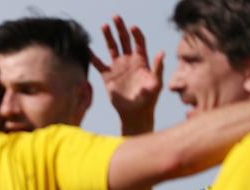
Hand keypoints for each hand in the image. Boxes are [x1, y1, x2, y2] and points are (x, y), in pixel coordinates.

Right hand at [92, 15, 163, 132]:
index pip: (139, 42)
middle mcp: (130, 61)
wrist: (134, 113)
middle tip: (115, 17)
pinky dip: (93, 57)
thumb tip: (161, 52)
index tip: (132, 27)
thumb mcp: (156, 84)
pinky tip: (87, 49)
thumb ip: (158, 68)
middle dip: (120, 28)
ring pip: (112, 48)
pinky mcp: (108, 76)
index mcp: (142, 61)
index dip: (136, 34)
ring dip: (108, 37)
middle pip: (124, 40)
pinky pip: (99, 64)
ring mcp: (118, 68)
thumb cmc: (148, 100)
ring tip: (104, 25)